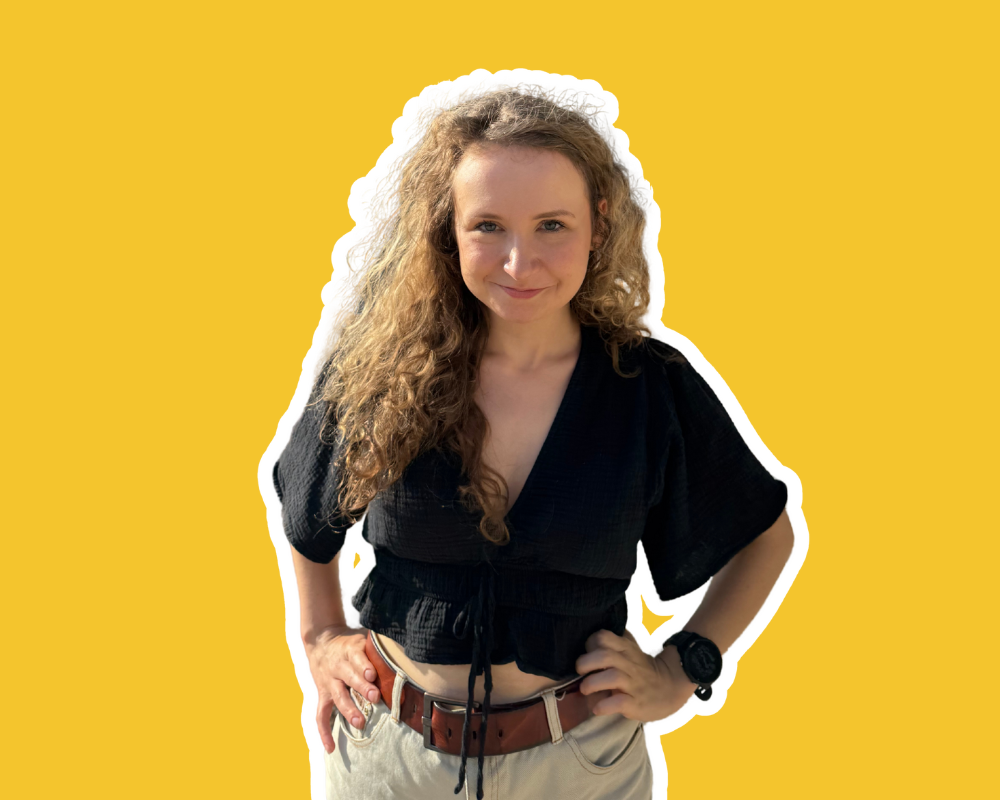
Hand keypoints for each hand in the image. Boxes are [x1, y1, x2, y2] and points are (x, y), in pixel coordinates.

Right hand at [304, 625, 380, 753]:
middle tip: (374, 697)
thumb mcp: (363, 636)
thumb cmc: (350, 641)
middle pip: (349, 677)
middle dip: (361, 688)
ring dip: (348, 710)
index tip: (373, 673)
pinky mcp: (323, 694)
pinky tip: (331, 747)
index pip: (356, 657)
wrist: (321, 640)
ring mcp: (329, 682)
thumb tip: (404, 647)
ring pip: (337, 697)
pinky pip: (321, 714)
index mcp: (349, 650)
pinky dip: (324, 731)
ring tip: (360, 722)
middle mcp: (338, 667)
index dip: (364, 665)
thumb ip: (379, 643)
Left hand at [574, 629, 697, 721]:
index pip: (604, 637)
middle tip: (580, 671)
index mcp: (626, 649)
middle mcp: (630, 664)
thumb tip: (589, 640)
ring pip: (612, 677)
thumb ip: (614, 643)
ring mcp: (634, 684)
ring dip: (592, 683)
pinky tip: (597, 708)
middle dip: (586, 663)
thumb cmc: (643, 669)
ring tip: (585, 690)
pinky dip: (604, 705)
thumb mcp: (632, 650)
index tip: (587, 652)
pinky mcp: (636, 703)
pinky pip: (619, 703)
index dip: (591, 643)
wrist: (671, 688)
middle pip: (605, 656)